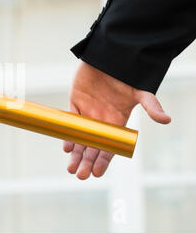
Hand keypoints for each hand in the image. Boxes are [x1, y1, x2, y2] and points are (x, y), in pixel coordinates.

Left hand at [63, 62, 170, 179]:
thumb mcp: (140, 92)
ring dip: (75, 154)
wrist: (111, 57)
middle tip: (80, 175)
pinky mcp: (75, 103)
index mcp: (116, 123)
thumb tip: (166, 120)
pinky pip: (71, 122)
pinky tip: (67, 146)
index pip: (109, 147)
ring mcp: (87, 113)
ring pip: (80, 139)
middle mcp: (101, 122)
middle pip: (92, 147)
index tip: (97, 173)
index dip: (103, 161)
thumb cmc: (127, 76)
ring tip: (71, 168)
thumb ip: (150, 105)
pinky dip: (68, 134)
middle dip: (86, 162)